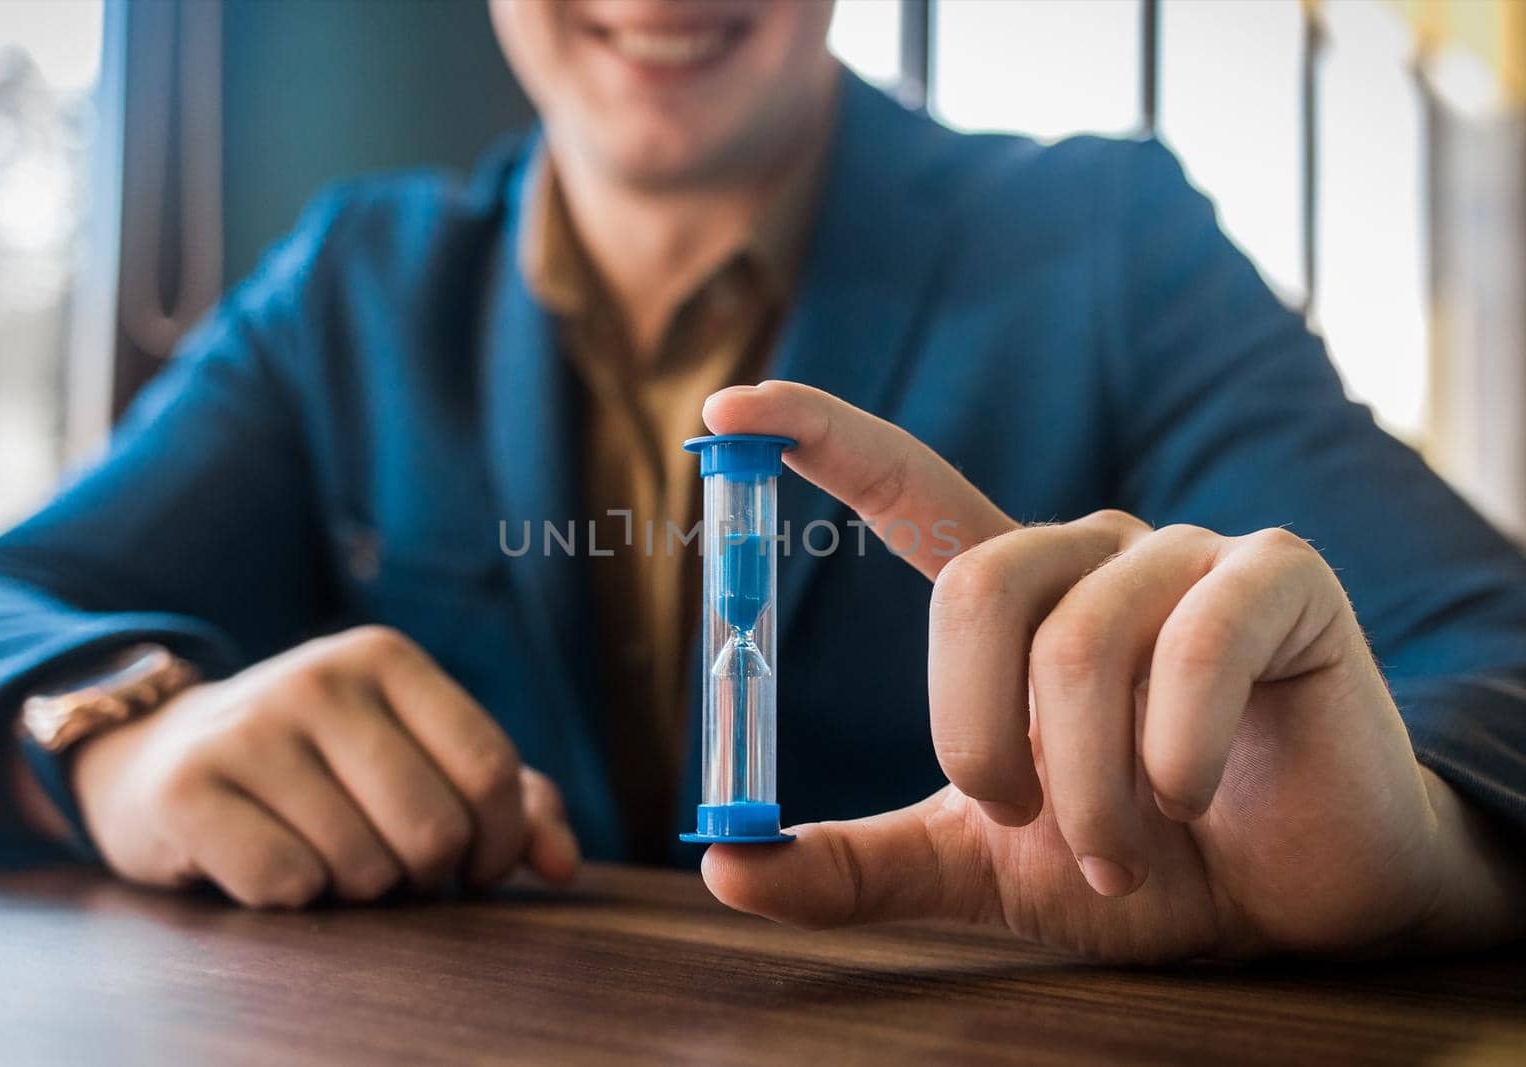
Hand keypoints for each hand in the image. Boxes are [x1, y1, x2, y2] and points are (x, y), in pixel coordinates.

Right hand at [70, 626, 578, 907]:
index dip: (501, 841)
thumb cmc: (323, 768)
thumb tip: (564, 866)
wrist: (164, 756)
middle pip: (433, 827)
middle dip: (427, 873)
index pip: (490, 768)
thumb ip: (511, 803)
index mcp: (386, 658)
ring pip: (361, 866)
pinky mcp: (186, 788)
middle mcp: (318, 676)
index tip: (477, 866)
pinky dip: (292, 897)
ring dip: (357, 888)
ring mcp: (247, 727)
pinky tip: (269, 859)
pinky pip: (287, 885)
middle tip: (397, 867)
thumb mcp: (417, 757)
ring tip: (328, 854)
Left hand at [697, 381, 1524, 960]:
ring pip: (1079, 644)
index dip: (821, 438)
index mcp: (1018, 600)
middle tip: (1029, 824)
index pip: (909, 487)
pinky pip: (1193, 646)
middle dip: (983, 742)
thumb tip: (724, 863)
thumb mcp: (977, 869)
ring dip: (1091, 791)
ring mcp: (1187, 554)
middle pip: (977, 590)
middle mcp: (1093, 554)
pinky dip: (1175, 755)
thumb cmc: (1142, 863)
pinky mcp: (1279, 576)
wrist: (1292, 907)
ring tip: (1127, 849)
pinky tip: (1198, 797)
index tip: (726, 409)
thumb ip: (859, 864)